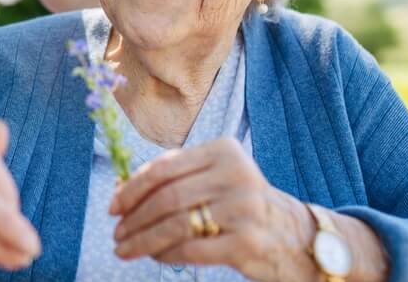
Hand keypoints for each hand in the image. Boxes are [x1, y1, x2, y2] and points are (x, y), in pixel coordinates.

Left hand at [109, 138, 316, 281]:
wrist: (295, 236)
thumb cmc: (240, 204)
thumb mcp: (213, 178)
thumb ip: (173, 177)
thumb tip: (120, 189)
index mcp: (223, 150)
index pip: (164, 168)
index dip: (132, 188)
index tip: (112, 206)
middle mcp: (236, 174)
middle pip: (167, 197)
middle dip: (134, 218)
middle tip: (116, 232)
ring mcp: (244, 209)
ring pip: (176, 224)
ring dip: (143, 239)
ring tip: (125, 249)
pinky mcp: (248, 242)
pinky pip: (192, 249)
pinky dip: (166, 254)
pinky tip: (154, 256)